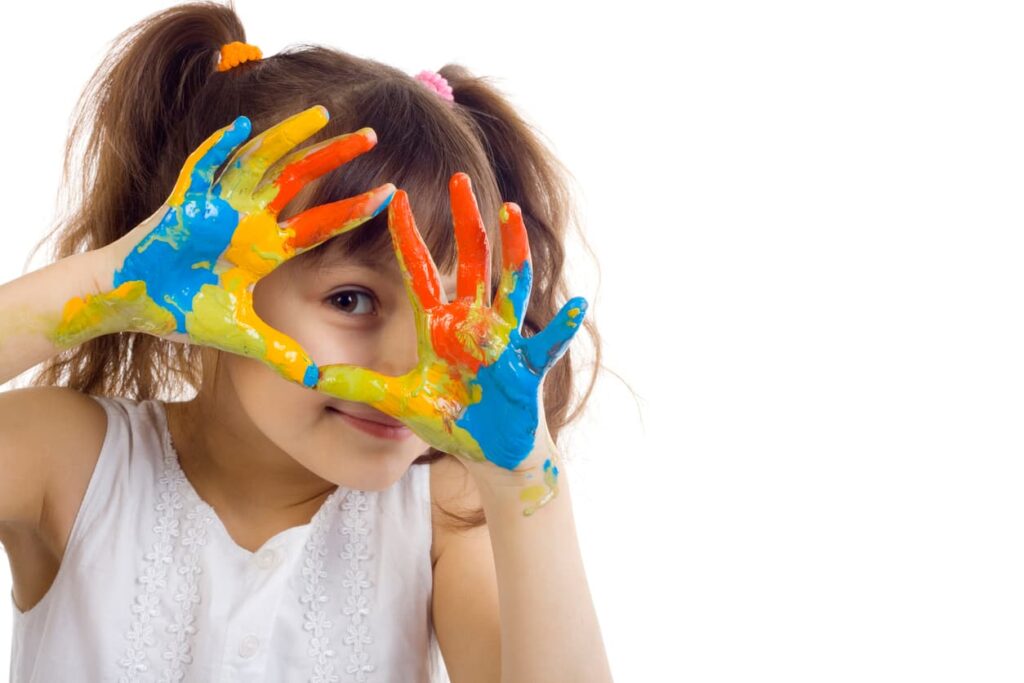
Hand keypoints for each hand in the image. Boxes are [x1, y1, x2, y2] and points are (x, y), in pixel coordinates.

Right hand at [51, 105, 394, 387]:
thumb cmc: (181, 311)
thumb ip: (276, 352)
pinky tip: (240, 126)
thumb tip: (313, 381)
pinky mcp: (180, 201)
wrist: (131, 303)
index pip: (320, 225)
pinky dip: (218, 147)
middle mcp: (248, 220)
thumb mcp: (239, 334)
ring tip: (323, 116)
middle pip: (300, 178)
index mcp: (266, 248)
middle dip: (334, 156)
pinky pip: (201, 167)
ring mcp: (216, 206)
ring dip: (289, 137)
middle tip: (372, 135)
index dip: (353, 210)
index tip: (390, 195)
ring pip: (260, 160)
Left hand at [315, 172, 587, 513]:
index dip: (407, 236)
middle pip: (469, 261)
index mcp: (438, 326)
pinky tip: (575, 306)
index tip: (395, 197)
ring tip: (510, 212)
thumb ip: (359, 384)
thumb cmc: (449, 419)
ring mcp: (502, 341)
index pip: (419, 272)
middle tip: (460, 178)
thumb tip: (310, 375)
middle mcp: (471, 323)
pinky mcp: (526, 367)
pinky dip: (561, 327)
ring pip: (508, 285)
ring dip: (511, 250)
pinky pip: (547, 344)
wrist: (487, 450)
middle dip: (465, 220)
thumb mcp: (398, 400)